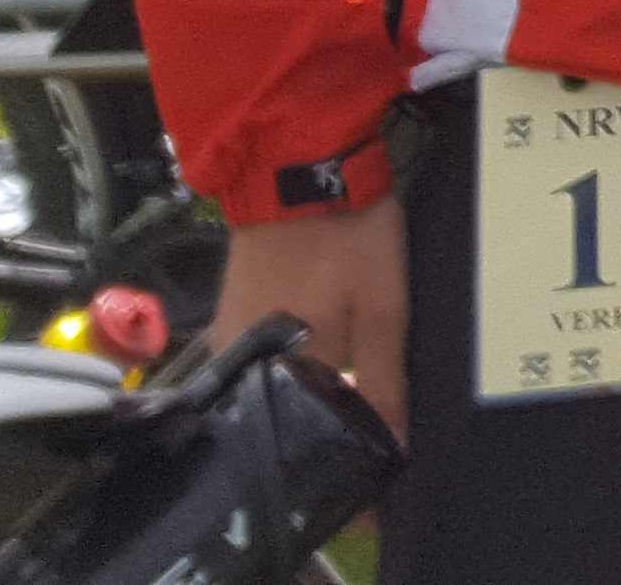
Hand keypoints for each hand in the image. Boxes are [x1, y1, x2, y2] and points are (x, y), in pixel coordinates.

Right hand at [212, 190, 410, 434]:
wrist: (298, 170)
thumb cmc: (349, 239)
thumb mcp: (384, 310)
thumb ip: (384, 381)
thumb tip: (393, 451)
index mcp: (282, 375)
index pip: (314, 435)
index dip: (347, 440)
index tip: (368, 435)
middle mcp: (243, 369)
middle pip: (291, 412)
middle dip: (327, 410)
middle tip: (359, 376)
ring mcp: (230, 343)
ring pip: (276, 386)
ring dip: (307, 382)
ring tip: (339, 350)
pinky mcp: (227, 319)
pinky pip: (259, 360)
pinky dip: (288, 359)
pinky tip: (313, 336)